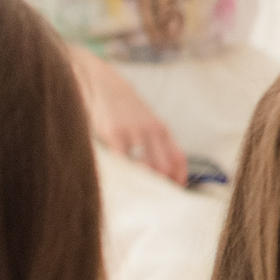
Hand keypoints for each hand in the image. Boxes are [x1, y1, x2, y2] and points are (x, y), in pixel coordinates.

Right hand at [68, 45, 188, 183]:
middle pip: (166, 166)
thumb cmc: (120, 105)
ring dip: (146, 184)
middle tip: (153, 199)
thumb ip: (151, 139)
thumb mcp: (142, 119)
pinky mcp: (114, 133)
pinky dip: (125, 175)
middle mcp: (152, 131)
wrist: (100, 80)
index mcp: (161, 129)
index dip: (178, 178)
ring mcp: (134, 132)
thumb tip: (155, 166)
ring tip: (138, 195)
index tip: (173, 192)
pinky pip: (124, 161)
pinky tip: (121, 183)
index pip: (178, 158)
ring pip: (149, 167)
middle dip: (162, 185)